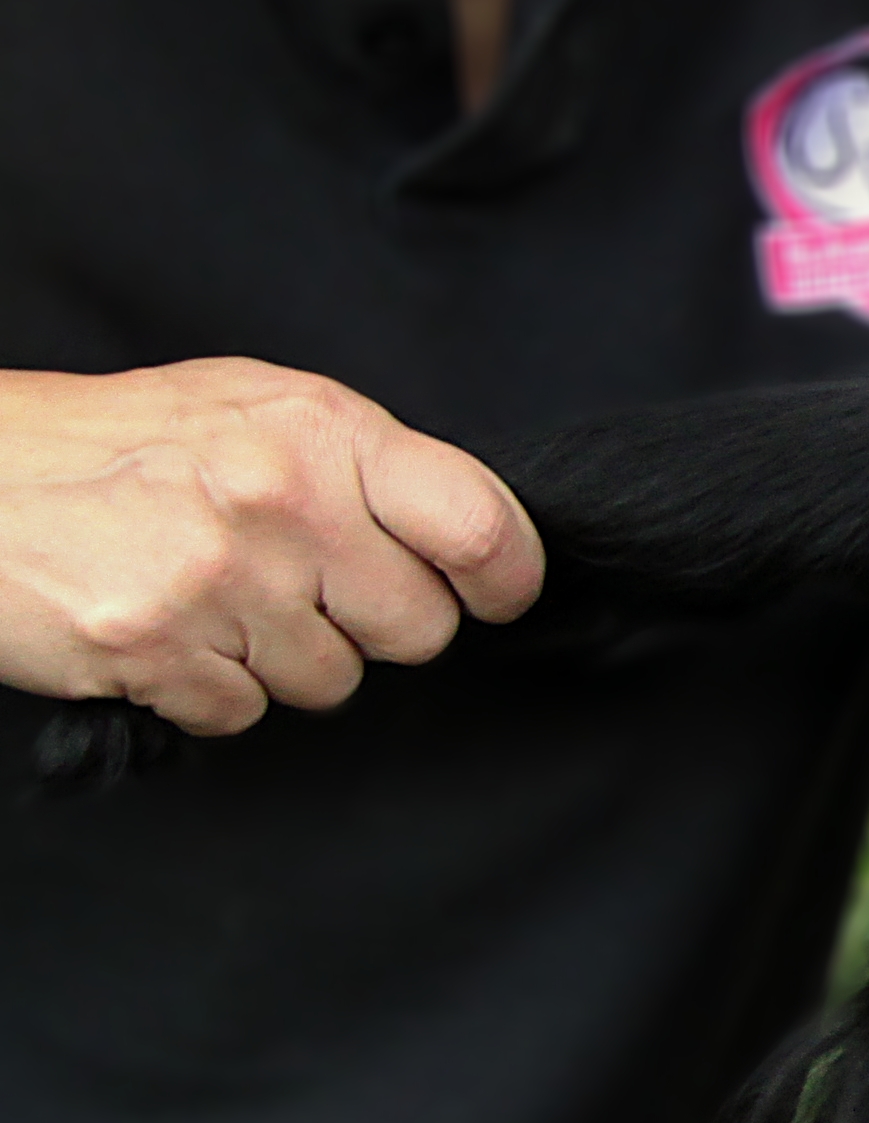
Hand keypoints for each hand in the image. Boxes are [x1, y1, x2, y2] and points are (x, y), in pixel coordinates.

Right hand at [0, 359, 543, 735]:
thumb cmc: (110, 444)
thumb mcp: (247, 410)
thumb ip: (357, 465)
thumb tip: (461, 536)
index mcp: (321, 430)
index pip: (480, 527)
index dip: (503, 580)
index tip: (490, 594)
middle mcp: (284, 499)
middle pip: (418, 629)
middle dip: (370, 625)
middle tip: (297, 588)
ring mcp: (221, 578)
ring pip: (332, 681)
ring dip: (279, 659)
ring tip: (206, 596)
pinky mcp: (159, 648)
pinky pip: (243, 713)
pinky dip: (206, 689)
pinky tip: (163, 630)